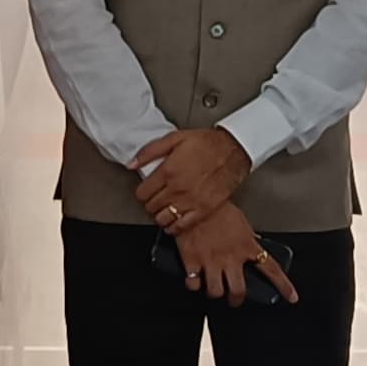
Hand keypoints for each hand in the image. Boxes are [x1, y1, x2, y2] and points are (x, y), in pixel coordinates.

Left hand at [131, 125, 253, 231]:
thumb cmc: (208, 143)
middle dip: (150, 203)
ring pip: (163, 219)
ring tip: (164, 208)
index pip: (142, 193)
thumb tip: (132, 164)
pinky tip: (174, 221)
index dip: (142, 192)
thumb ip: (150, 152)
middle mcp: (178, 189)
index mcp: (168, 171)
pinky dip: (174, 227)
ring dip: (160, 215)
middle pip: (151, 207)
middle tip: (155, 198)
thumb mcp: (175, 138)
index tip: (146, 190)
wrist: (234, 150)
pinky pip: (182, 226)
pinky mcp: (204, 209)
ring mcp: (191, 201)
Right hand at [173, 203, 291, 304]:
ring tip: (213, 288)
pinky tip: (194, 279)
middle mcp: (231, 257)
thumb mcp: (240, 223)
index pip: (271, 270)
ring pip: (216, 292)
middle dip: (236, 299)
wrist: (193, 201)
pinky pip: (193, 284)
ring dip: (215, 292)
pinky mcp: (192, 261)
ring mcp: (211, 261)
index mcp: (247, 246)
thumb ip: (247, 239)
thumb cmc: (217, 208)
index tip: (292, 298)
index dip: (284, 286)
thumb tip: (250, 247)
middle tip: (234, 299)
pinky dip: (193, 284)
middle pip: (239, 290)